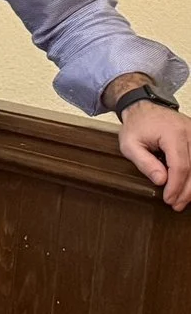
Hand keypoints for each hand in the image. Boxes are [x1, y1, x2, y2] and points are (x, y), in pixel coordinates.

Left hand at [116, 93, 190, 209]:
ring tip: (183, 200)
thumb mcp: (130, 145)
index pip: (180, 166)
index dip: (176, 186)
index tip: (169, 200)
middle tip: (177, 205)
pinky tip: (189, 187)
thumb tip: (161, 181)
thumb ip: (145, 163)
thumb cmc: (136, 126)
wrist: (144, 108)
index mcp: (174, 134)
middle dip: (187, 190)